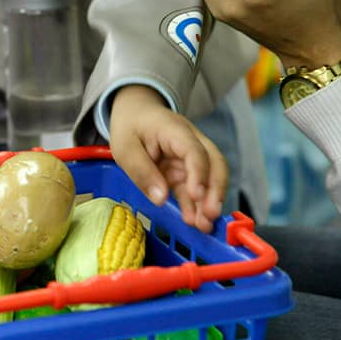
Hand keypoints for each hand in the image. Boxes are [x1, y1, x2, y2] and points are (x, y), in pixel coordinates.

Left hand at [107, 85, 226, 232]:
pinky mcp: (186, 171)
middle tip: (209, 216)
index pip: (195, 151)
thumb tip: (161, 198)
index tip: (196, 195)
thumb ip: (141, 171)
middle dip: (215, 191)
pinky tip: (194, 220)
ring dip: (208, 203)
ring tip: (203, 226)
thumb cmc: (130, 127)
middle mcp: (191, 143)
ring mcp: (190, 158)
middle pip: (214, 164)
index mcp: (175, 131)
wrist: (135, 113)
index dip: (199, 173)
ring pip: (209, 180)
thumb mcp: (125, 148)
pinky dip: (196, 204)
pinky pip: (194, 188)